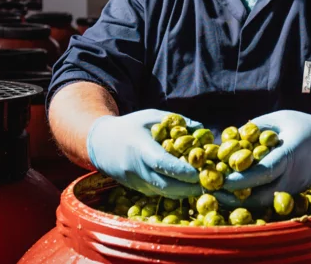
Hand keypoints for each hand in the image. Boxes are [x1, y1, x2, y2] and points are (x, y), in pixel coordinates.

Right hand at [87, 109, 202, 197]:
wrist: (101, 144)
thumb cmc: (130, 126)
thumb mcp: (152, 116)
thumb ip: (176, 121)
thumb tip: (201, 128)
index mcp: (139, 147)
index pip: (161, 163)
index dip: (180, 170)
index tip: (197, 172)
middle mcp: (135, 168)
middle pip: (164, 184)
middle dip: (188, 187)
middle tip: (208, 184)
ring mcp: (135, 182)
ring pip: (163, 193)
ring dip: (184, 192)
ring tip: (203, 186)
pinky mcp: (137, 189)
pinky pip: (159, 193)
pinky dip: (174, 191)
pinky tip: (188, 186)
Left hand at [217, 110, 310, 207]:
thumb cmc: (307, 126)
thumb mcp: (281, 118)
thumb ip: (256, 127)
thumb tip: (230, 137)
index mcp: (289, 155)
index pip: (261, 173)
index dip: (238, 179)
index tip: (219, 178)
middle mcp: (291, 177)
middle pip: (259, 195)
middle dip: (234, 195)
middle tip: (212, 189)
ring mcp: (293, 188)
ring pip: (263, 202)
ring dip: (241, 200)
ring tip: (219, 193)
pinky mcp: (293, 193)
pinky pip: (270, 199)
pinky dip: (253, 198)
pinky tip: (236, 193)